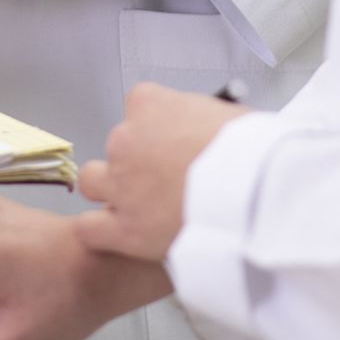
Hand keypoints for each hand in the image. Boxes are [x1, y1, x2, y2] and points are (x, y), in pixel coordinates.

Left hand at [71, 84, 248, 263]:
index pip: (139, 105)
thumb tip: (209, 131)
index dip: (157, 127)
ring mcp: (120, 184)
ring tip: (141, 206)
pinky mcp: (124, 227)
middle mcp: (126, 139)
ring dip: (111, 191)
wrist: (251, 192)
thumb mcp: (230, 115)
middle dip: (136, 160)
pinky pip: (89, 228)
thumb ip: (204, 119)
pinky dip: (100, 232)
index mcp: (150, 104)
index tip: (175, 142)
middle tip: (166, 179)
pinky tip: (122, 235)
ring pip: (92, 182)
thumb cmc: (250, 150)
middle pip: (117, 145)